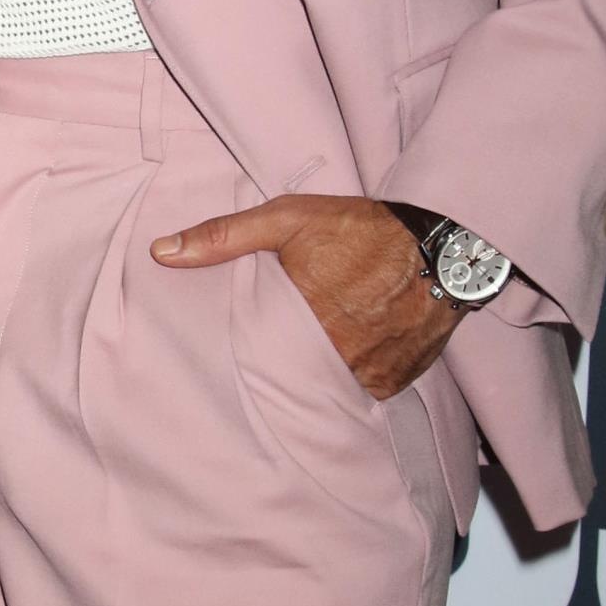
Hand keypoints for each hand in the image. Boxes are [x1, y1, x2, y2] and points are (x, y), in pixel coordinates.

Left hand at [150, 195, 462, 397]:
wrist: (443, 245)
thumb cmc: (360, 228)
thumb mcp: (287, 219)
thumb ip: (223, 237)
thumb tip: (162, 252)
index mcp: (301, 325)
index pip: (257, 359)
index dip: (248, 356)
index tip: (241, 351)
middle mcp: (335, 361)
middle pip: (292, 376)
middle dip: (285, 364)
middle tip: (280, 347)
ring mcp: (368, 377)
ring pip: (328, 385)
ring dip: (322, 368)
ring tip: (321, 346)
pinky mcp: (395, 382)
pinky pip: (363, 387)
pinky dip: (356, 371)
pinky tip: (355, 346)